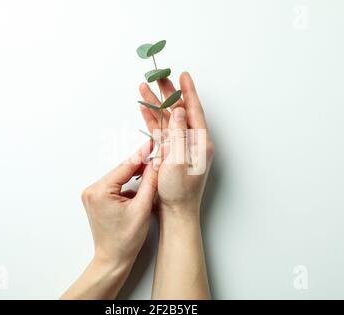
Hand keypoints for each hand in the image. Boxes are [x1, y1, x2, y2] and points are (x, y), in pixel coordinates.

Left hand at [82, 142, 157, 265]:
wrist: (113, 259)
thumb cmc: (125, 240)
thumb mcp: (142, 208)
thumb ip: (149, 182)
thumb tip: (156, 163)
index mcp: (100, 191)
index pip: (125, 166)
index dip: (142, 155)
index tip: (153, 144)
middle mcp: (91, 190)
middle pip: (121, 171)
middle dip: (139, 166)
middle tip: (156, 157)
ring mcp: (92, 195)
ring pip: (119, 178)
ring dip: (134, 176)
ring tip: (152, 172)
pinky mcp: (96, 200)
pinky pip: (115, 186)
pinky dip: (128, 185)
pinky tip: (141, 187)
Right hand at [139, 72, 214, 216]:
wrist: (176, 212)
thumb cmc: (179, 192)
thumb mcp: (178, 161)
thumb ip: (178, 134)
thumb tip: (179, 111)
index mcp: (200, 142)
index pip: (194, 110)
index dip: (188, 91)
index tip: (183, 74)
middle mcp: (191, 142)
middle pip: (179, 111)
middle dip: (167, 93)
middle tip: (158, 77)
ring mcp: (179, 147)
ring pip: (167, 120)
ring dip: (155, 105)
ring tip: (143, 89)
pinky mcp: (169, 153)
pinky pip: (160, 132)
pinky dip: (151, 121)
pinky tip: (143, 109)